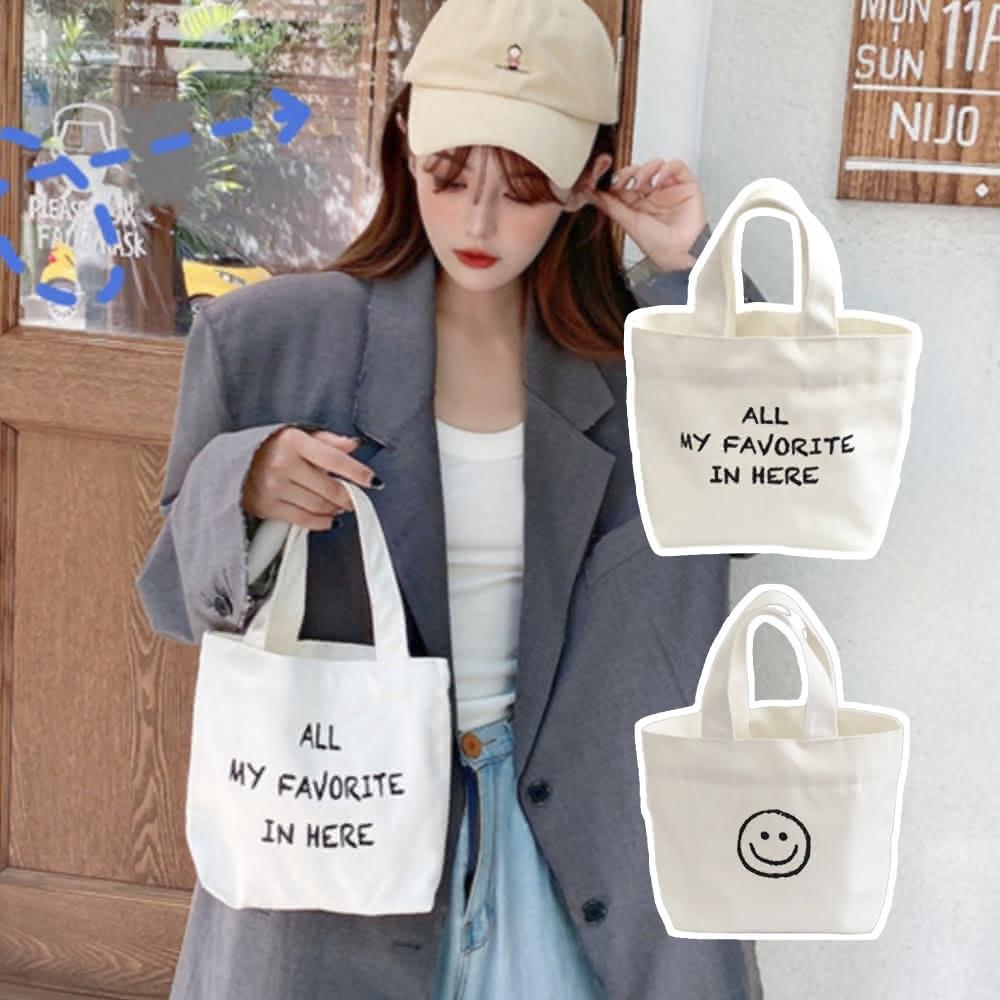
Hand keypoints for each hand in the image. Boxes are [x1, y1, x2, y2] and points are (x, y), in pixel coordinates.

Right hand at [241, 427, 378, 530]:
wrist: (232, 464)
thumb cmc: (271, 447)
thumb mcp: (297, 435)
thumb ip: (327, 440)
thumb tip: (354, 445)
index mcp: (292, 441)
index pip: (334, 459)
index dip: (358, 472)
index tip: (373, 481)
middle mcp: (282, 464)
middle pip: (329, 487)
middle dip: (349, 496)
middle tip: (357, 498)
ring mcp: (273, 487)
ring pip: (319, 505)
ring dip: (336, 508)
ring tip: (341, 505)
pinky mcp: (266, 507)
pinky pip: (304, 520)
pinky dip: (322, 522)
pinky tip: (330, 519)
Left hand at [589, 158, 706, 271]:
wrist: (681, 252)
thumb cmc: (658, 246)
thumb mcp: (629, 223)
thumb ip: (611, 206)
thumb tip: (592, 194)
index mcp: (637, 206)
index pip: (623, 185)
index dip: (614, 180)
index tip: (605, 181)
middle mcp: (652, 197)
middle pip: (637, 172)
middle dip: (627, 172)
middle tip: (621, 180)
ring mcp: (668, 189)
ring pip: (655, 165)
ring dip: (645, 169)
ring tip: (640, 182)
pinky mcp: (685, 185)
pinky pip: (676, 166)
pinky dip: (666, 168)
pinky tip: (659, 180)